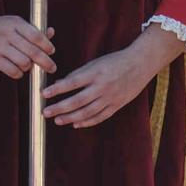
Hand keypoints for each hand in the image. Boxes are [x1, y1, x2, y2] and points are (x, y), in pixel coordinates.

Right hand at [0, 11, 53, 79]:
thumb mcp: (14, 23)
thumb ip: (33, 29)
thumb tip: (51, 32)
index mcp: (15, 23)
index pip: (37, 36)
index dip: (47, 46)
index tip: (51, 51)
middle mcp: (7, 34)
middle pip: (33, 51)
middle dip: (46, 62)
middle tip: (51, 67)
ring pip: (24, 63)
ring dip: (29, 67)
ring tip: (27, 65)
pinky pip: (12, 71)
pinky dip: (19, 73)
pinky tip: (18, 70)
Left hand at [41, 35, 167, 128]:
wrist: (141, 64)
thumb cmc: (116, 61)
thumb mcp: (96, 63)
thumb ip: (79, 74)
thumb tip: (60, 84)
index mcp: (96, 73)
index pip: (73, 82)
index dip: (58, 89)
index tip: (44, 94)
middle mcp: (103, 87)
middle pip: (78, 101)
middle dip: (60, 108)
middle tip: (46, 112)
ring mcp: (111, 98)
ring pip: (88, 112)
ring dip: (71, 117)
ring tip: (57, 120)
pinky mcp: (117, 105)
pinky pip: (100, 116)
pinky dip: (87, 122)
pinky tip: (76, 124)